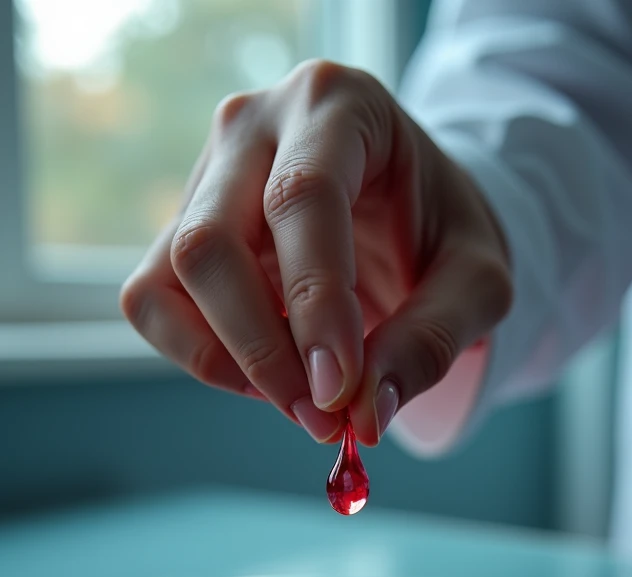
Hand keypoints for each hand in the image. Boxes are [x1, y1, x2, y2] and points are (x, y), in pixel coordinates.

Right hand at [120, 60, 511, 445]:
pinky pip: (154, 302)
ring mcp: (206, 178)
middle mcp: (253, 128)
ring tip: (300, 401)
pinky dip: (200, 355)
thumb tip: (364, 414)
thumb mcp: (478, 281)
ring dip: (227, 361)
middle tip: (321, 417)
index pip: (302, 199)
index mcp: (337, 105)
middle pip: (210, 244)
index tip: (339, 389)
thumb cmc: (444, 232)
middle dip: (263, 350)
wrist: (413, 210)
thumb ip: (430, 340)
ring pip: (167, 279)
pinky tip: (264, 376)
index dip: (315, 302)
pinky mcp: (180, 230)